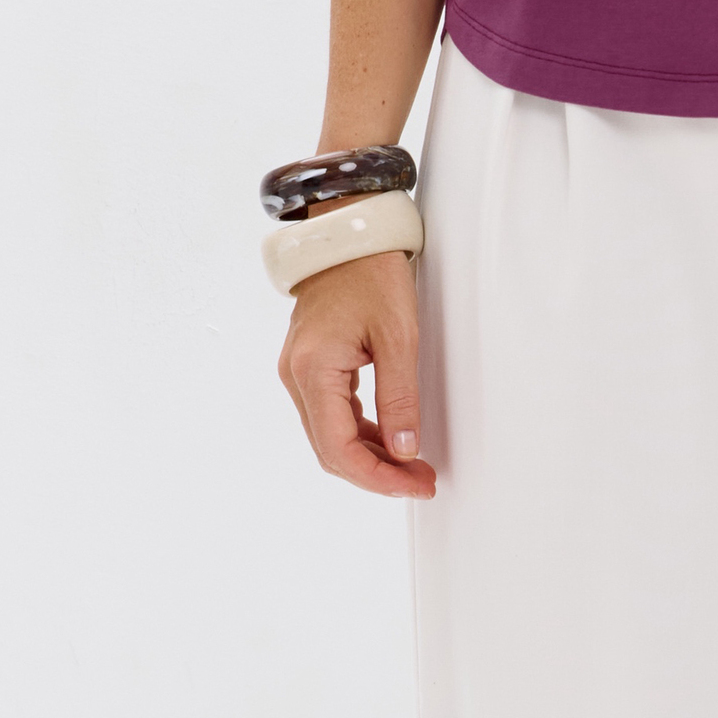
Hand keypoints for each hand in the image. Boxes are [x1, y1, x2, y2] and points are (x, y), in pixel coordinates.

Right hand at [278, 251, 434, 497]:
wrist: (349, 234)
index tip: (415, 483)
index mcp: (313, 370)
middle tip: (422, 481)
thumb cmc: (372, 273)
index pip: (339, 449)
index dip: (378, 477)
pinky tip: (391, 440)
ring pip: (330, 437)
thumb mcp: (399, 336)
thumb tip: (405, 450)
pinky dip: (361, 434)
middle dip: (376, 474)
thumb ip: (400, 397)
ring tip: (413, 466)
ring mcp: (299, 372)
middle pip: (330, 450)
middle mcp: (296, 376)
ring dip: (370, 457)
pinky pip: (331, 416)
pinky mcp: (310, 367)